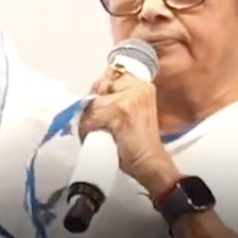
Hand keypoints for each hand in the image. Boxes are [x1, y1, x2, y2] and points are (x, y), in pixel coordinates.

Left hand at [80, 68, 178, 195]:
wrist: (150, 162)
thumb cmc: (139, 141)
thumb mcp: (133, 111)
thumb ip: (119, 97)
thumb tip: (94, 92)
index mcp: (143, 85)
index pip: (110, 75)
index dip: (100, 91)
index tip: (99, 108)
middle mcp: (139, 86)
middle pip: (100, 86)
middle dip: (93, 104)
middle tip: (97, 122)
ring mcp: (131, 97)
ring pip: (94, 102)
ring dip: (88, 119)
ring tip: (96, 131)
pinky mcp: (121, 110)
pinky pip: (93, 116)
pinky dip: (88, 128)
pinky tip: (95, 136)